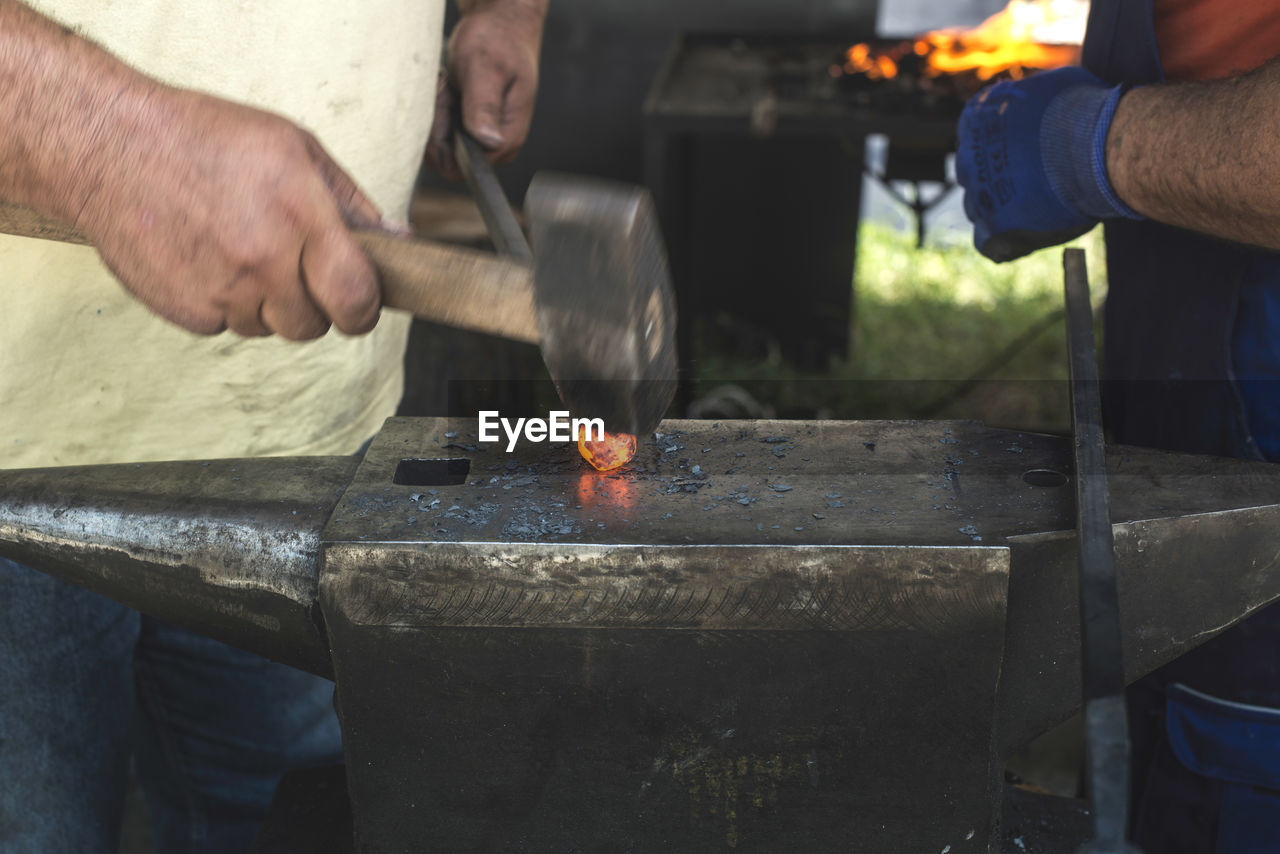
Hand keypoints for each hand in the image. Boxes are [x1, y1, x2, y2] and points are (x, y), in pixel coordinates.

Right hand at [74, 84, 384, 339]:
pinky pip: (224, 325)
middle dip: (312, 304)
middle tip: (292, 266)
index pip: (356, 298)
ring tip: (237, 248)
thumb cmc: (207, 137)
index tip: (359, 302)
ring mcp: (221, 290)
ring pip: (268, 327)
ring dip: (264, 302)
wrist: (107, 144)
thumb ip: (350, 201)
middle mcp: (263, 259)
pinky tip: (204, 256)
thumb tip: (399, 241)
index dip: (364, 309)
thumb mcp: (294, 146)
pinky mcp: (184, 309)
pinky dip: (222, 302)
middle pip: (313, 325)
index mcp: (301, 216)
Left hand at [424, 0, 545, 178]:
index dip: (444, 138)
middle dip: (438, 124)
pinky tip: (448, 89)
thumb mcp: (486, 69)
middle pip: (448, 159)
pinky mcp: (470, 129)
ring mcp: (483, 139)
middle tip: (450, 88)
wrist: (501, 24)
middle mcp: (496, 146)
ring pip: (440, 146)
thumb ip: (485, 106)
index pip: (463, 165)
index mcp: (507, 139)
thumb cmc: (498, 41)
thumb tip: (487, 141)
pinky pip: (440, 134)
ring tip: (451, 85)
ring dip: (435, 114)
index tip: (449, 101)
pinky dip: (436, 110)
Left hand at [956, 65, 1140, 261]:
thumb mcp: (1051, 87)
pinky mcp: (995, 229)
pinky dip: (1006, 241)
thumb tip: (1036, 105)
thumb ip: (1031, 101)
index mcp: (976, 118)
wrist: (1098, 148)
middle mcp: (969, 158)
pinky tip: (1029, 234)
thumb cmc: (1085, 112)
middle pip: (977, 176)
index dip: (1007, 150)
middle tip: (1038, 183)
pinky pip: (989, 244)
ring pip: (981, 210)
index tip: (1030, 156)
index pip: (980, 139)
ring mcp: (979, 196)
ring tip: (1042, 207)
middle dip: (1002, 180)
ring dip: (1004, 210)